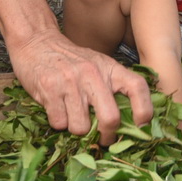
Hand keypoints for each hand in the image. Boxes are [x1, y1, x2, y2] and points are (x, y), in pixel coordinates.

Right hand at [7, 27, 152, 143]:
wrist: (36, 42)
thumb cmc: (71, 60)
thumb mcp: (97, 65)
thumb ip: (111, 87)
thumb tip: (127, 124)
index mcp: (109, 68)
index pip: (137, 87)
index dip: (145, 110)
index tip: (142, 125)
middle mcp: (93, 74)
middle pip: (110, 118)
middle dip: (107, 136)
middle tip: (103, 138)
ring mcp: (71, 82)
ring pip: (81, 127)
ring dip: (76, 129)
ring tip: (72, 114)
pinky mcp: (49, 89)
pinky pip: (59, 123)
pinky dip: (58, 122)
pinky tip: (56, 107)